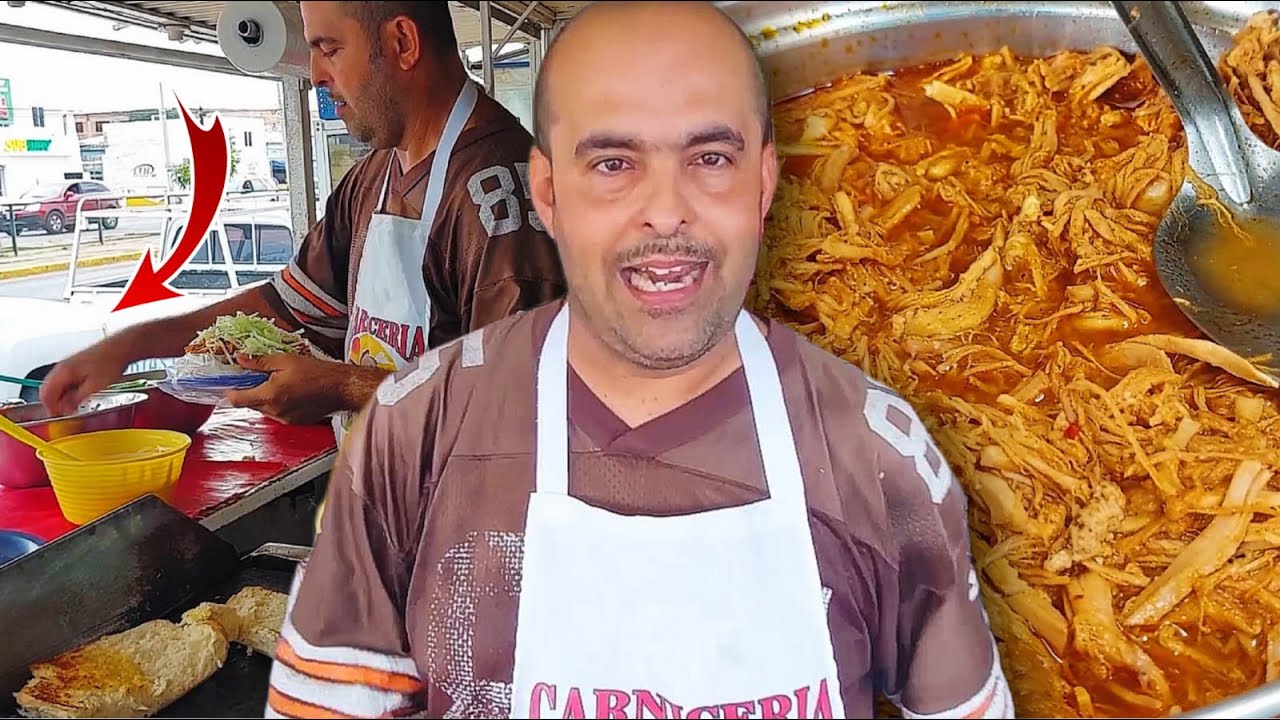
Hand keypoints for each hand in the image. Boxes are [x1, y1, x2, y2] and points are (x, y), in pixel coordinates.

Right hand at [40, 339, 133, 415]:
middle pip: (48, 389)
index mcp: (63, 371)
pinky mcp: (76, 364)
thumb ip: (76, 399)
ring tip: (74, 405)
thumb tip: (65, 408)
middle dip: (55, 403)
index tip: (59, 416)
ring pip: (56, 384)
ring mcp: (68, 364)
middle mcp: (62, 366)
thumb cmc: (111, 361)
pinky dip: (68, 389)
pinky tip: (79, 394)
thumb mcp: (94, 386)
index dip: (51, 408)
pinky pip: (65, 379)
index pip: (45, 394)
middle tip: (66, 412)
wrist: (122, 347)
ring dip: (62, 396)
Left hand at [224, 353, 387, 424]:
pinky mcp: (295, 422)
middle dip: (249, 391)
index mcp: (270, 395)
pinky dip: (277, 404)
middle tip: (255, 377)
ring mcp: (285, 419)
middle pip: (249, 405)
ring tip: (276, 383)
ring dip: (263, 398)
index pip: (237, 399)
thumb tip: (241, 359)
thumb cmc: (317, 372)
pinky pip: (277, 414)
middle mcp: (275, 411)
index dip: (230, 391)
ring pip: (263, 410)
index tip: (230, 383)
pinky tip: (289, 392)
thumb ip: (259, 361)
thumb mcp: (285, 360)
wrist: (341, 387)